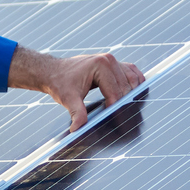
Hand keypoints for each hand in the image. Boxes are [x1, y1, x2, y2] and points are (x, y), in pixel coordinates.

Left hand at [9, 45, 145, 131]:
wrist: (55, 72)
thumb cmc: (60, 83)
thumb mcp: (68, 99)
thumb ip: (77, 113)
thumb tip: (77, 129)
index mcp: (100, 65)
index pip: (115, 93)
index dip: (115, 109)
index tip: (114, 122)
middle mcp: (109, 60)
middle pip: (126, 88)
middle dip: (124, 104)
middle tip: (122, 120)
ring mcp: (113, 60)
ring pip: (133, 80)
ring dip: (132, 95)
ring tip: (126, 110)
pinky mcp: (114, 64)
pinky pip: (132, 73)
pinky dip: (135, 84)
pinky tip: (133, 95)